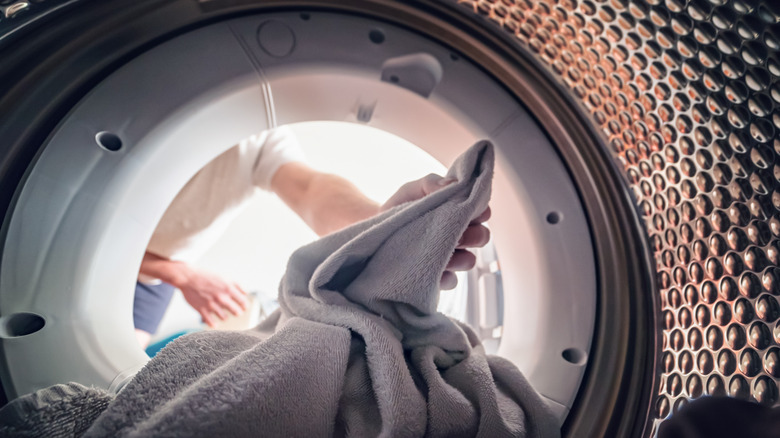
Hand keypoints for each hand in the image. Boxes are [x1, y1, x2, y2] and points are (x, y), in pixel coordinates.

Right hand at [177, 268, 249, 326]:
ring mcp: (212, 305)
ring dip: (225, 317)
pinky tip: (214, 322)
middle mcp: (221, 298)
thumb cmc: (206, 276)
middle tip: (236, 312)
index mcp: (228, 289)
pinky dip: (214, 323)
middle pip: (237, 312)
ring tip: (223, 314)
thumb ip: (236, 285)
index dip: (245, 306)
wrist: (188, 277)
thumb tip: (245, 294)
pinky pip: (211, 322)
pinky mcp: (202, 310)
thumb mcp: (224, 277)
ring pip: (225, 318)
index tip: (243, 307)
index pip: (243, 302)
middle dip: (238, 313)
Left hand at [381, 174, 490, 289]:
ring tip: (435, 248)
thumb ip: (432, 183)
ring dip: (457, 255)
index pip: (483, 212)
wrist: (375, 230)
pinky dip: (442, 275)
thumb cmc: (398, 208)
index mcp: (458, 213)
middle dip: (472, 233)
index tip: (467, 209)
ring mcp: (450, 259)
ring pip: (469, 261)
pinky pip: (451, 281)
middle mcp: (459, 236)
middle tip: (453, 230)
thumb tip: (453, 184)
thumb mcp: (412, 189)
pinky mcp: (438, 279)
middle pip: (483, 237)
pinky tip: (426, 266)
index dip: (479, 211)